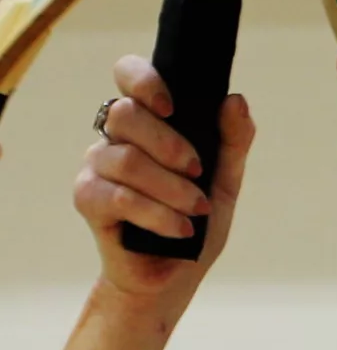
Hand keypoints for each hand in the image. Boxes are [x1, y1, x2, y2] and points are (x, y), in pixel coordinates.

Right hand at [74, 61, 252, 300]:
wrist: (174, 276)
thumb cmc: (195, 221)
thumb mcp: (225, 180)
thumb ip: (233, 140)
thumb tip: (235, 100)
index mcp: (146, 121)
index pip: (128, 74)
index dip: (144, 80)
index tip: (172, 107)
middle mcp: (115, 138)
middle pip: (125, 114)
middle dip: (169, 144)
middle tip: (197, 170)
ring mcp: (96, 167)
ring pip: (126, 159)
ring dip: (171, 187)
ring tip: (197, 209)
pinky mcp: (88, 200)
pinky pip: (119, 196)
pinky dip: (158, 214)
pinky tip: (181, 228)